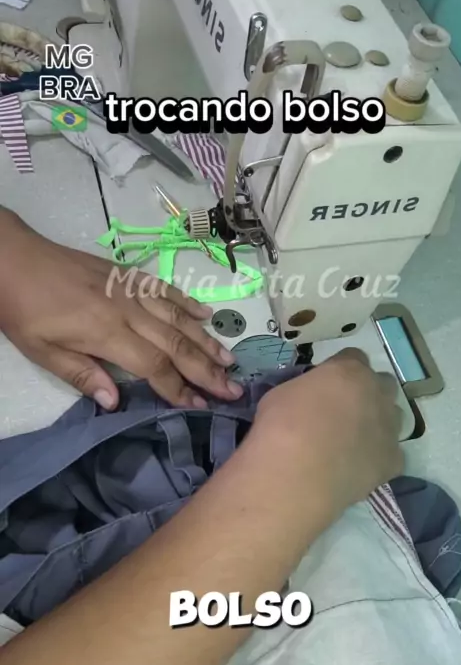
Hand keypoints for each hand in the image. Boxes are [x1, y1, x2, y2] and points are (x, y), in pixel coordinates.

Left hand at [0, 210, 241, 409]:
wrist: (13, 258)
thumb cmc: (24, 310)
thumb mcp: (42, 351)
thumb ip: (81, 375)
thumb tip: (116, 403)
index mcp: (107, 333)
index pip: (155, 367)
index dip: (179, 389)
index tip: (201, 406)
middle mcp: (128, 311)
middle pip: (177, 344)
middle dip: (207, 370)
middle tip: (234, 389)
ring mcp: (131, 290)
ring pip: (178, 318)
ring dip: (207, 340)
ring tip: (230, 359)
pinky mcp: (128, 275)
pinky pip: (166, 290)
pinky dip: (189, 303)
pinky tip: (207, 315)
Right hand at [252, 348, 403, 514]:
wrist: (296, 475)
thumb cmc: (281, 427)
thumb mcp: (281, 394)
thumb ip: (305, 390)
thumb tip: (307, 399)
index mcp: (349, 371)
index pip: (354, 358)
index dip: (340, 370)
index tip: (325, 384)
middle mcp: (377, 394)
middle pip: (383, 383)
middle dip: (367, 392)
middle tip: (342, 410)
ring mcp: (390, 428)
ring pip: (393, 417)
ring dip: (377, 423)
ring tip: (351, 441)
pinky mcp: (393, 460)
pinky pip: (391, 453)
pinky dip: (378, 457)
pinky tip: (358, 467)